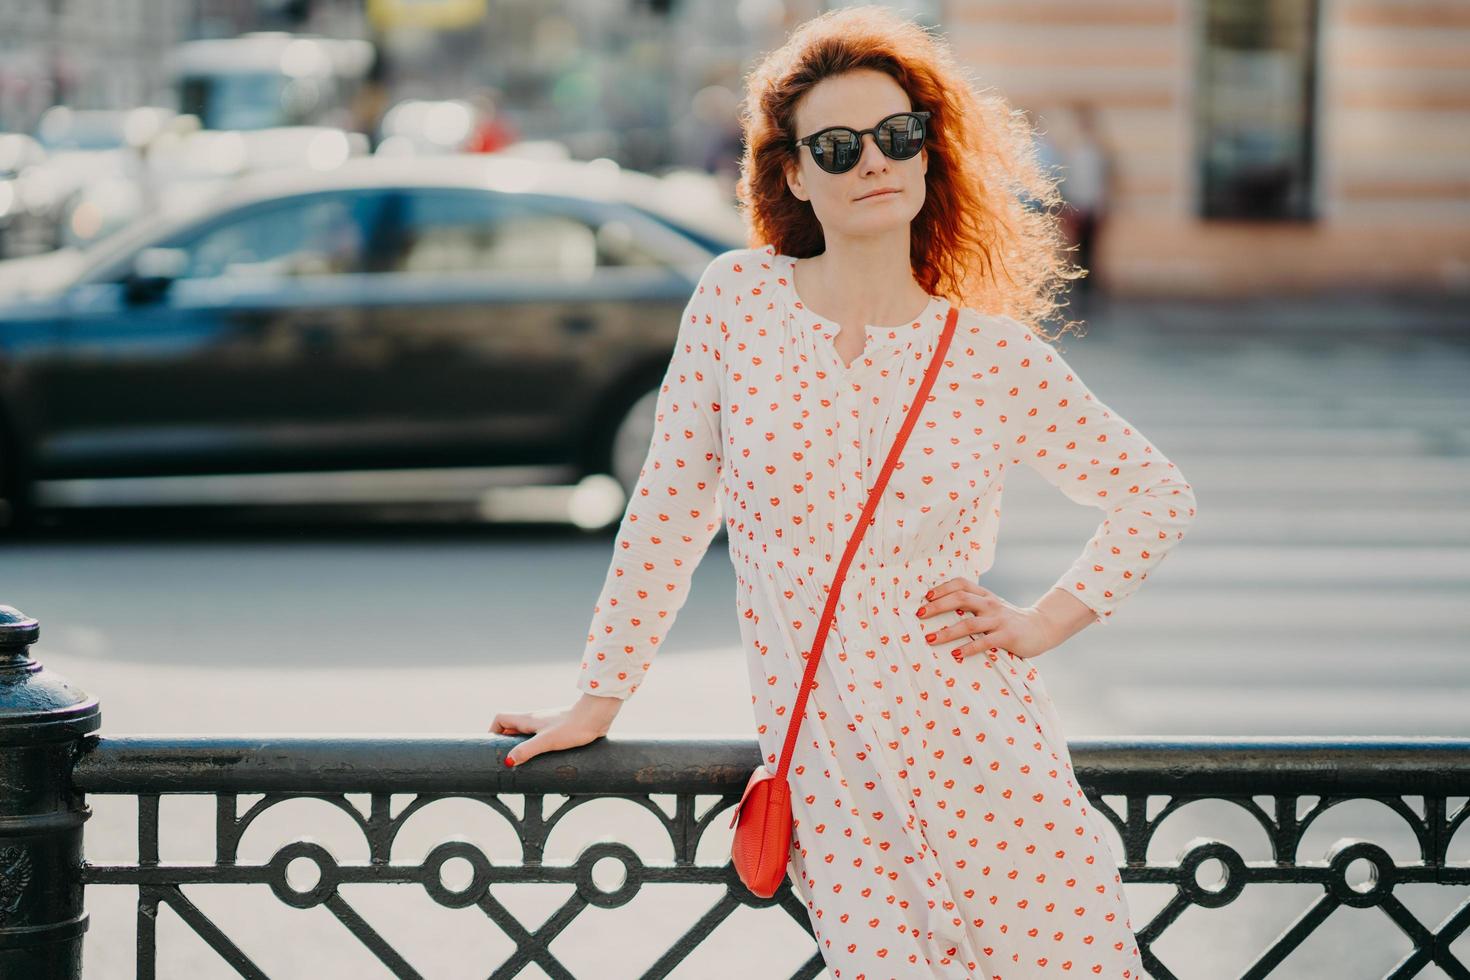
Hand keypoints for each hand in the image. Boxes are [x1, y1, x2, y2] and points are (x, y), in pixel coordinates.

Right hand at [490, 693, 622, 766]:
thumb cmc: (572, 726)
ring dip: (522, 747)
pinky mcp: (559, 731)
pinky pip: (541, 739)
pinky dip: (537, 748)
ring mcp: (546, 725)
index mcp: (527, 719)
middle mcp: (535, 720)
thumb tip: (508, 761)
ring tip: (524, 765)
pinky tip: (544, 761)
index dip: (492, 731)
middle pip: (512, 728)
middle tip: (508, 761)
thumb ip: (527, 750)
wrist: (597, 716)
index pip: (500, 719)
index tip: (494, 748)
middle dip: (507, 744)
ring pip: (527, 734)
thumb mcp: (546, 741)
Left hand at [914, 576, 1058, 662]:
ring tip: (930, 639)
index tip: (926, 597)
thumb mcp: (991, 607)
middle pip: (960, 598)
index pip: (961, 583)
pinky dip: (969, 648)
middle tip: (919, 615)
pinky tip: (956, 655)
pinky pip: (985, 642)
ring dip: (947, 632)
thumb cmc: (1009, 619)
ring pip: (969, 623)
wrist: (1041, 627)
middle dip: (937, 606)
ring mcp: (999, 620)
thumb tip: (941, 608)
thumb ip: (973, 605)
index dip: (942, 588)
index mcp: (985, 595)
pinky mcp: (1007, 636)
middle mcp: (990, 604)